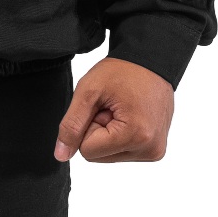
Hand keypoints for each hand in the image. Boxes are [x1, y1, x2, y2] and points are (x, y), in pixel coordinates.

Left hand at [54, 57, 173, 162]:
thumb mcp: (88, 91)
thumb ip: (71, 124)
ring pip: (110, 155)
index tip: (101, 106)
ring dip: (109, 132)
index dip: (88, 125)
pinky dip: (120, 134)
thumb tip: (61, 155)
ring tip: (121, 108)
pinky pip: (124, 151)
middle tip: (111, 106)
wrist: (150, 60)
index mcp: (135, 136)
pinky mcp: (156, 149)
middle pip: (99, 156)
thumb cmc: (121, 71)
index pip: (88, 151)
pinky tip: (129, 114)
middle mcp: (150, 149)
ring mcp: (155, 151)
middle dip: (99, 130)